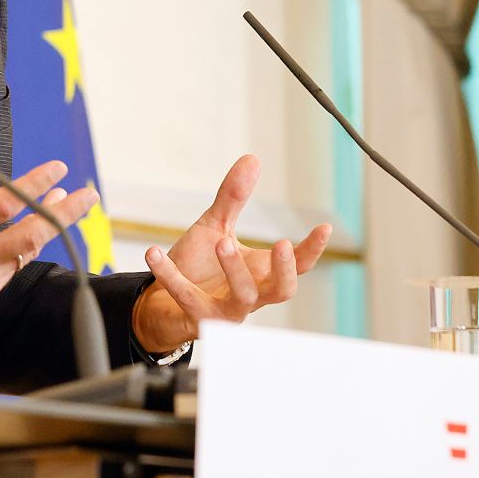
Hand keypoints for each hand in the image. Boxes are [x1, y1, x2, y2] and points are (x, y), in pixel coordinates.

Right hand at [0, 123, 99, 315]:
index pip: (8, 203)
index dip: (37, 184)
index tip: (58, 169)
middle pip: (34, 234)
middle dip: (66, 213)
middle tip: (88, 195)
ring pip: (27, 251)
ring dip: (49, 227)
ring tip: (62, 204)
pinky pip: (13, 267)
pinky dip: (25, 247)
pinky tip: (30, 229)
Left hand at [132, 154, 332, 354]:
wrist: (163, 300)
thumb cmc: (199, 266)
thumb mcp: (215, 227)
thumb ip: (233, 198)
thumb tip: (252, 159)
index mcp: (261, 273)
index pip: (297, 265)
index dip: (312, 249)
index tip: (324, 226)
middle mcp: (251, 294)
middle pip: (282, 290)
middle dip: (284, 269)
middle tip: (280, 243)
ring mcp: (227, 309)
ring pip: (243, 297)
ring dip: (235, 269)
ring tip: (220, 241)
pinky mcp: (199, 318)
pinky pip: (188, 298)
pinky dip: (170, 275)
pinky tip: (153, 253)